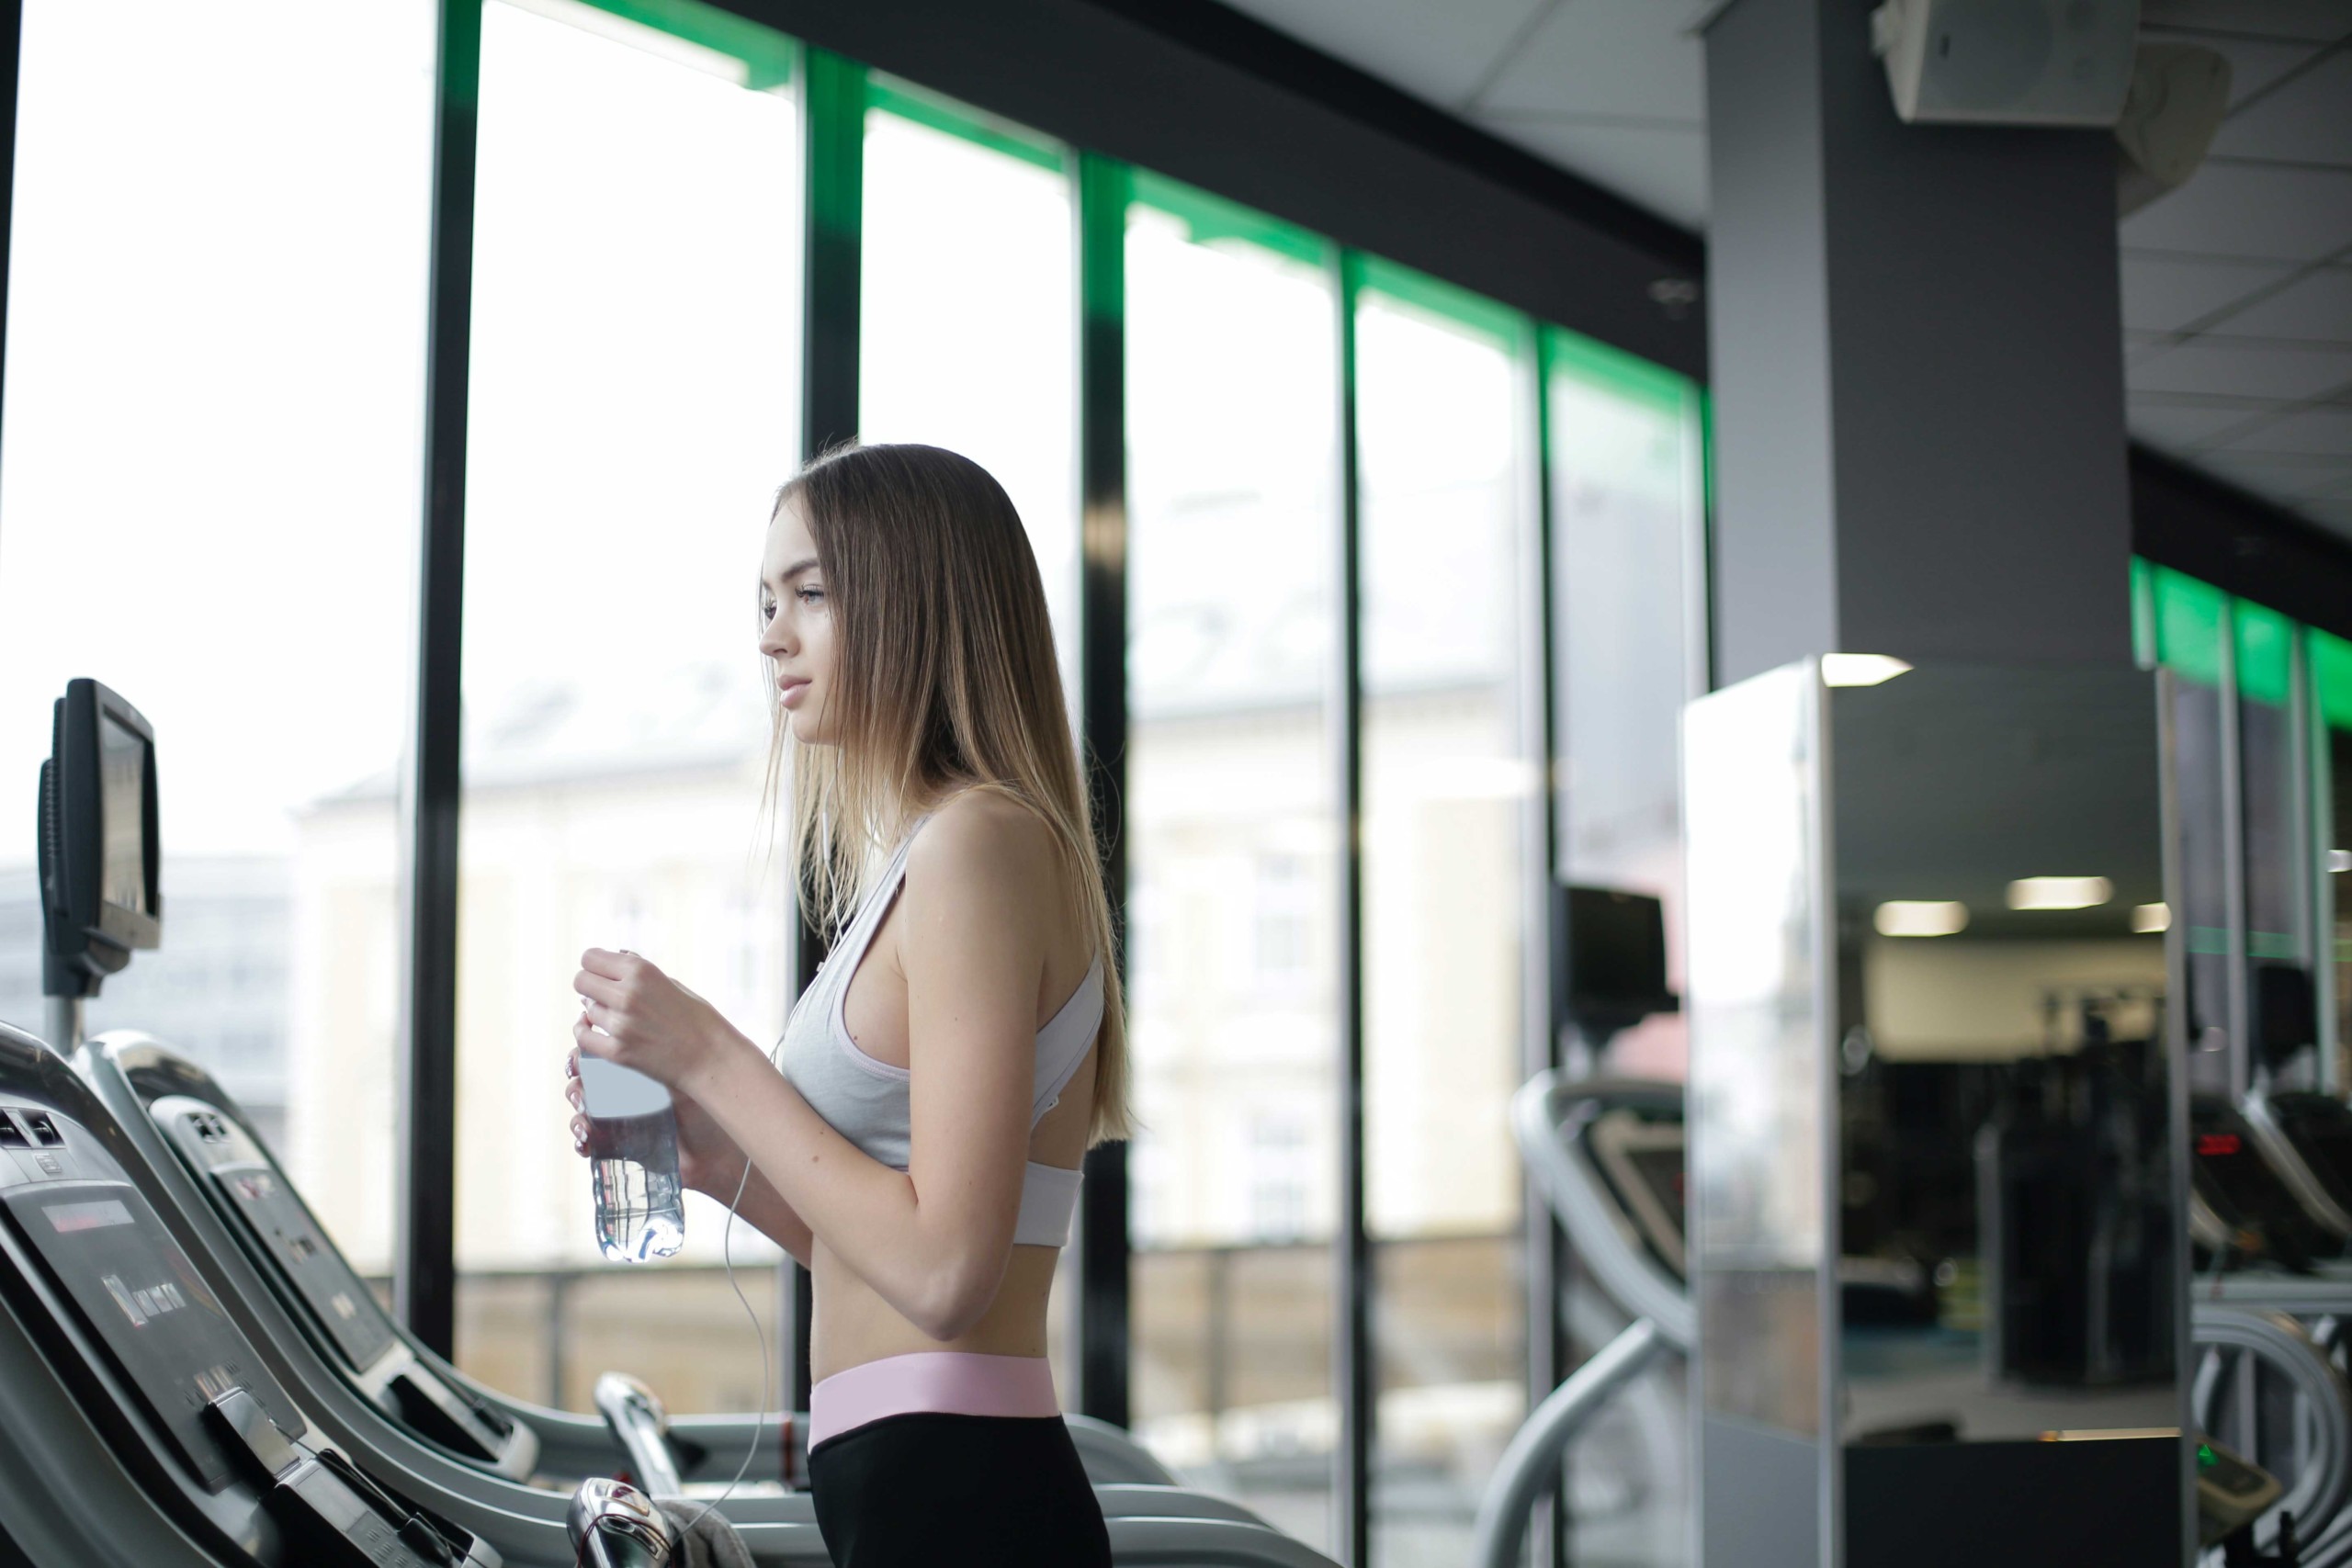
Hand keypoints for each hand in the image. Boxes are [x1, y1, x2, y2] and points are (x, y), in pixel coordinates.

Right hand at [565, 1049, 756, 1201]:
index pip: (603, 1054)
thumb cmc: (706, 1112)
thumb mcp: (681, 1082)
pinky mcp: (615, 1145)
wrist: (716, 1154)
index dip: (587, 1053)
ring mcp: (617, 1117)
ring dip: (576, 1112)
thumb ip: (657, 1061)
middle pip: (585, 1079)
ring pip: (582, 1109)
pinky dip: (581, 1140)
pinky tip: (585, 1141)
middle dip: (575, 1081)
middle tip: (579, 1088)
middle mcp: (624, 1090)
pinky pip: (588, 1140)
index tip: (582, 1054)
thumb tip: (629, 1034)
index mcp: (638, 1069)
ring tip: (585, 1120)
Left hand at [571, 948, 752, 1097]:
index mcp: (642, 971)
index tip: (600, 973)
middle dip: (589, 986)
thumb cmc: (698, 1019)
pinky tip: (592, 1029)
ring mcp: (620, 1024)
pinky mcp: (617, 1052)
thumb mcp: (673, 984)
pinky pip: (583, 1037)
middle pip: (580, 981)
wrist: (712, 1058)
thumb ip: (640, 970)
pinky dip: (585, 1032)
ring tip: (615, 1015)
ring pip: (586, 1009)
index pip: (590, 958)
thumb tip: (613, 956)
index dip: (593, 965)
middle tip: (601, 993)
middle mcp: (627, 994)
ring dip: (596, 1010)